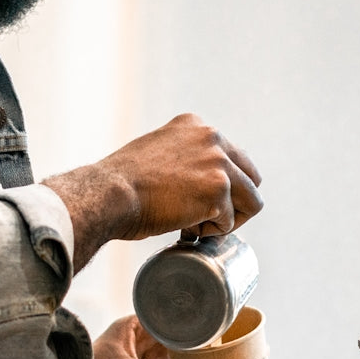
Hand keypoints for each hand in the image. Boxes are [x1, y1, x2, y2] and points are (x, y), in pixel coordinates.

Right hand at [45, 114, 263, 269]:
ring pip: (251, 201)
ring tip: (195, 226)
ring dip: (227, 220)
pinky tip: (185, 229)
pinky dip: (210, 233)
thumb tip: (194, 183)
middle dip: (235, 201)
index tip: (197, 199)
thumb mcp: (155, 152)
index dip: (220, 185)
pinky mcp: (217, 190)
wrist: (108, 193)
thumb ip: (181, 157)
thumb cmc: (122, 183)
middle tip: (206, 218)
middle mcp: (212, 137)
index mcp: (196, 125)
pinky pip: (230, 223)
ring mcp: (218, 163)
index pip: (232, 157)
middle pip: (250, 177)